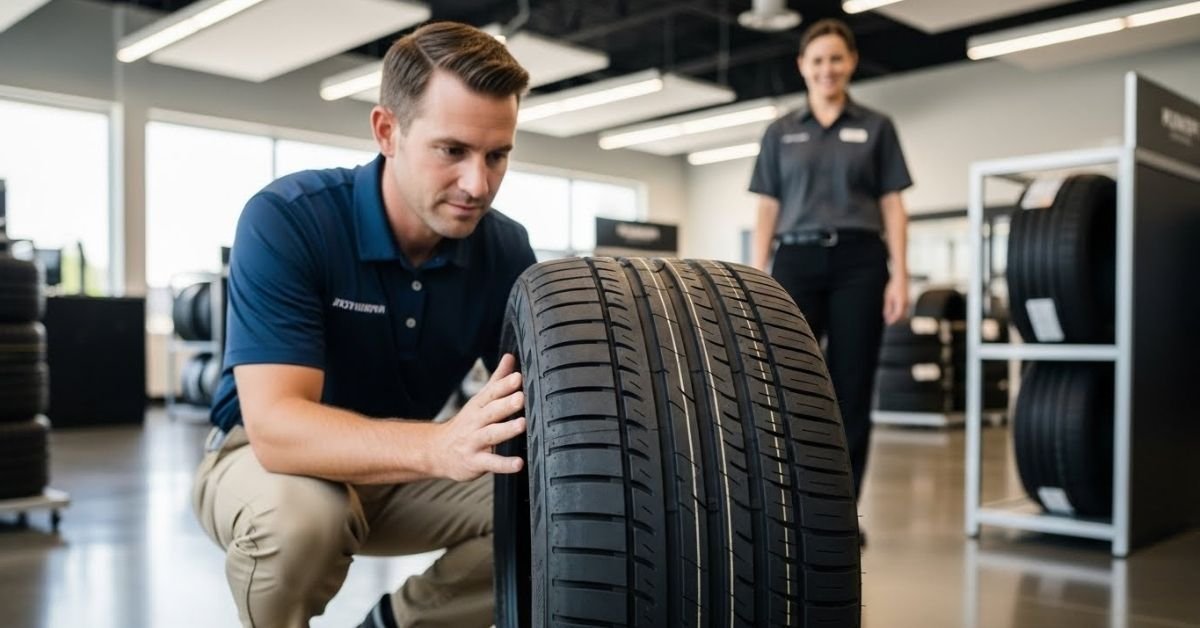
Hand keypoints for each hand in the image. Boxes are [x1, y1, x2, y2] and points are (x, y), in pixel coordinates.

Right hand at [428, 354, 526, 481]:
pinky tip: (518, 464)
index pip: (491, 392)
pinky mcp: (475, 462)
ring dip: (506, 430)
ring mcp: (474, 442)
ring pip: (491, 435)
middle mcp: (475, 422)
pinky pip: (491, 463)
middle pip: (491, 411)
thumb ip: (497, 380)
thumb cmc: (466, 424)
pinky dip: (504, 464)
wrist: (436, 451)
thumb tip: (511, 357)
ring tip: (522, 424)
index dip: (504, 385)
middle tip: (521, 397)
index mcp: (478, 406)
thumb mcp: (479, 401)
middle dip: (506, 404)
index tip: (518, 377)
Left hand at [883, 274, 908, 324]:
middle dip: (895, 319)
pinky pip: (904, 309)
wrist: (901, 278)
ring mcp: (908, 302)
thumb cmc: (893, 287)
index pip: (898, 315)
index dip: (893, 320)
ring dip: (897, 316)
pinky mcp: (907, 300)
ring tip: (889, 315)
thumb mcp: (888, 298)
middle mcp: (906, 303)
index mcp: (901, 303)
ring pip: (903, 313)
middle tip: (887, 321)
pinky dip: (898, 311)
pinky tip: (892, 310)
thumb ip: (887, 308)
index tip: (888, 323)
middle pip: (901, 316)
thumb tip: (887, 316)